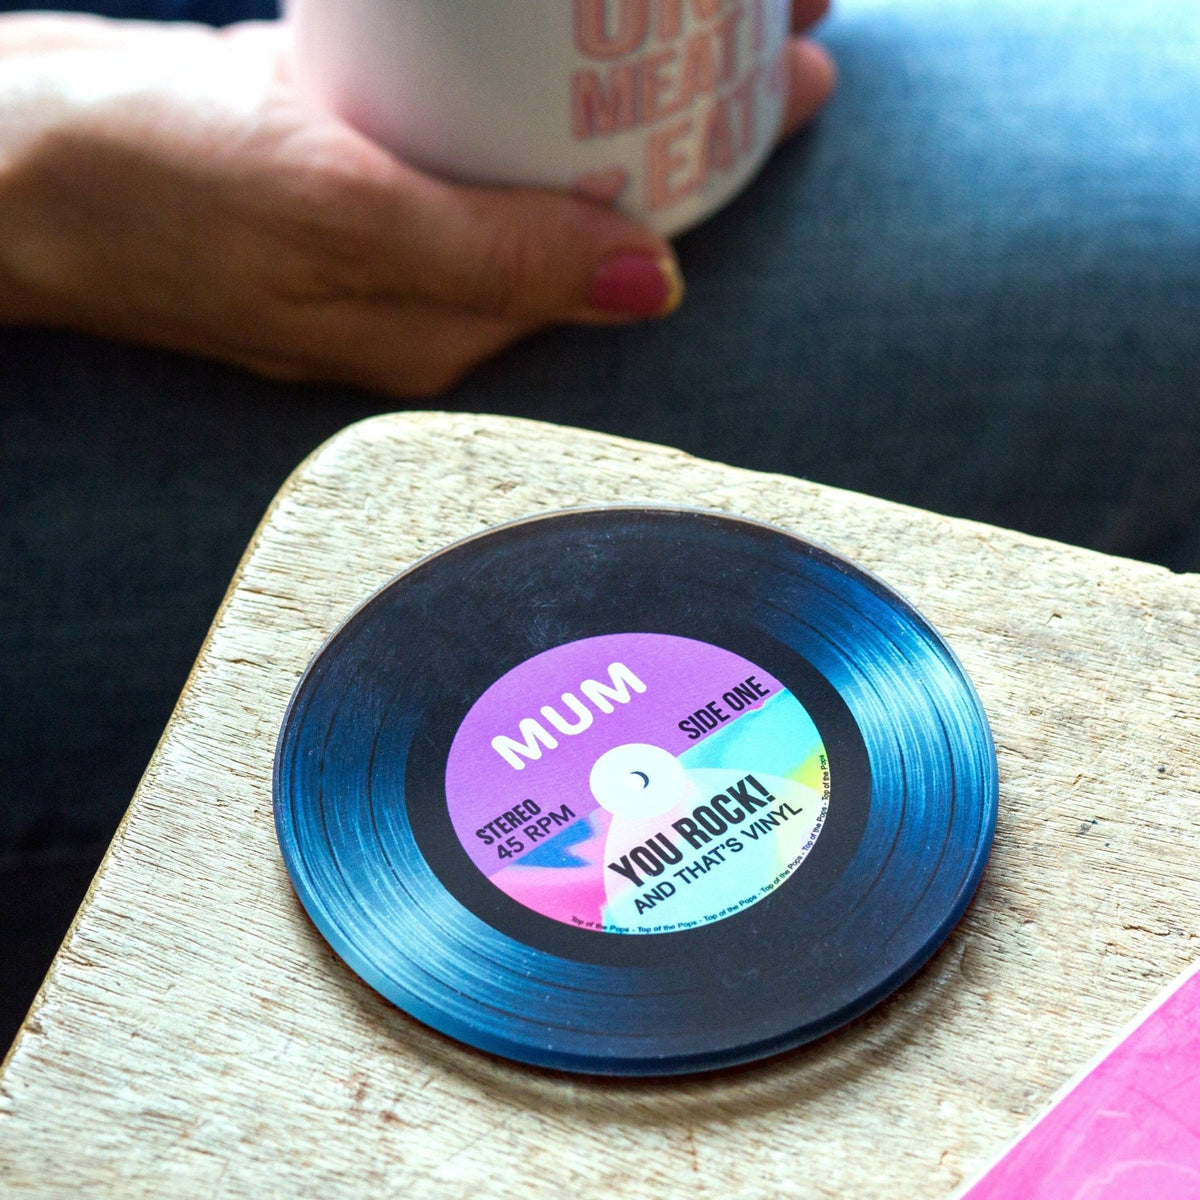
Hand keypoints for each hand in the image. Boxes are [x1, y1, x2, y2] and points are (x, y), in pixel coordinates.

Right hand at [0, 8, 833, 395]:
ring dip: (629, 69)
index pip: (629, 246)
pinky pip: (475, 113)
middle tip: (784, 16)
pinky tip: (573, 12)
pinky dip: (533, 63)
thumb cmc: (148, 193)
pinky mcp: (355, 160)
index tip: (797, 76)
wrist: (10, 160)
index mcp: (457, 320)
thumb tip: (658, 288)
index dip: (719, 161)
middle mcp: (444, 282)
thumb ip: (495, 262)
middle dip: (700, 106)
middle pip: (606, 191)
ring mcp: (401, 220)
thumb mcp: (334, 221)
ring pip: (548, 146)